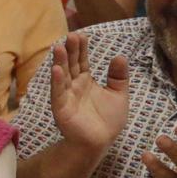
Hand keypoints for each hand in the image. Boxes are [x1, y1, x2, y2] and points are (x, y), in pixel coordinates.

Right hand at [48, 34, 129, 154]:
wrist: (99, 142)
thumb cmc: (108, 120)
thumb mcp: (119, 95)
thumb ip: (118, 76)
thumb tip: (119, 56)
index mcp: (86, 80)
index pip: (81, 61)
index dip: (81, 48)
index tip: (82, 34)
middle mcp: (73, 85)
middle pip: (71, 64)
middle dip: (70, 50)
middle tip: (72, 35)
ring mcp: (66, 95)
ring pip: (62, 75)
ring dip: (59, 61)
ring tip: (59, 47)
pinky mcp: (61, 108)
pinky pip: (58, 92)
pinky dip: (56, 81)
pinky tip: (56, 70)